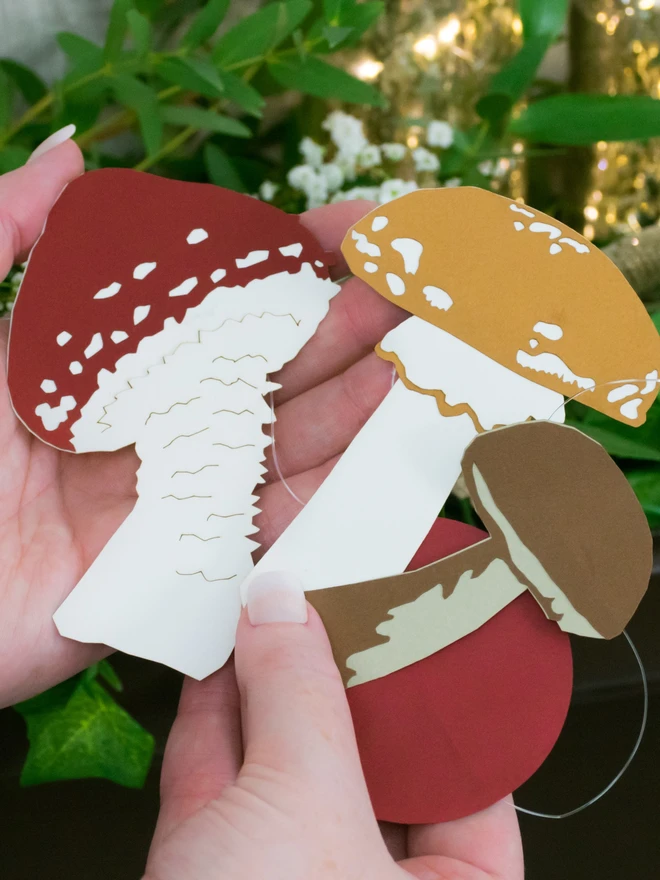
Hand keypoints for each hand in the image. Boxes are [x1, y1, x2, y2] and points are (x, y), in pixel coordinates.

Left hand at [0, 150, 403, 705]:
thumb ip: (8, 238)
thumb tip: (74, 155)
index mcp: (109, 361)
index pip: (212, 297)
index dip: (281, 258)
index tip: (351, 225)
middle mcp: (153, 419)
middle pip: (262, 364)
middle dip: (339, 321)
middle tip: (412, 286)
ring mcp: (175, 490)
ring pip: (277, 436)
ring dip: (346, 394)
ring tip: (410, 354)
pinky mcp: (186, 559)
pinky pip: (267, 519)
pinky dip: (322, 482)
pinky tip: (373, 441)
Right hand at [145, 575, 522, 879]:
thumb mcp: (304, 816)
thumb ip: (300, 698)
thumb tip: (286, 609)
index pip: (463, 764)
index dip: (434, 680)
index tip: (413, 613)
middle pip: (368, 749)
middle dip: (341, 669)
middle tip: (333, 593)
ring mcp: (288, 872)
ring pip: (288, 755)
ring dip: (270, 676)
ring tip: (274, 605)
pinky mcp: (213, 866)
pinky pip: (222, 773)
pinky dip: (216, 711)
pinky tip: (222, 658)